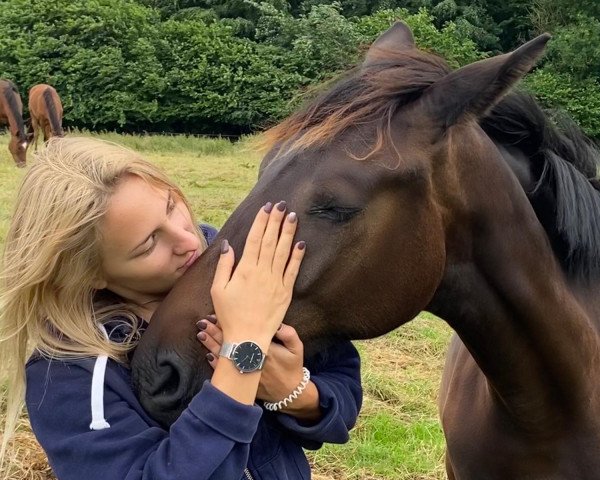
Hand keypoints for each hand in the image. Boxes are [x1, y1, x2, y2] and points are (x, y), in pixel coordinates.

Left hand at [197, 318, 304, 402]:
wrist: (289, 393)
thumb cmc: (292, 368)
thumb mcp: (297, 349)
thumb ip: (288, 334)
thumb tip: (275, 324)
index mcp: (262, 349)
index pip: (242, 332)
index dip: (229, 323)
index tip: (218, 315)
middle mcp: (250, 359)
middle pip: (230, 343)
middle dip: (215, 331)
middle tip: (203, 321)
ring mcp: (244, 371)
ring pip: (224, 355)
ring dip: (211, 344)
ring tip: (201, 333)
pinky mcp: (241, 381)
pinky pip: (225, 372)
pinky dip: (215, 363)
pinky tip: (207, 354)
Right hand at [209, 201, 305, 349]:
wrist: (248, 339)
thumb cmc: (229, 316)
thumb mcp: (218, 290)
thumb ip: (224, 266)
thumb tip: (229, 245)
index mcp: (245, 270)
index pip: (255, 239)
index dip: (261, 222)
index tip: (266, 208)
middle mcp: (262, 272)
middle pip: (270, 241)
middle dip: (276, 221)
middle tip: (282, 205)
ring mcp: (276, 282)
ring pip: (283, 252)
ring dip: (288, 233)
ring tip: (292, 216)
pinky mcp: (286, 292)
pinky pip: (293, 270)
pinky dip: (297, 256)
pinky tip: (301, 243)